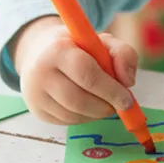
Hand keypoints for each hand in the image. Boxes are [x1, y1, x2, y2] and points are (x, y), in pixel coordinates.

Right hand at [12, 17, 139, 124]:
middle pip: (78, 100)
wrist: (39, 52)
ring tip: (105, 103)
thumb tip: (128, 82)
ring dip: (96, 114)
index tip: (127, 100)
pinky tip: (89, 107)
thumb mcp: (101, 41)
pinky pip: (67, 121)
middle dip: (105, 106)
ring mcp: (35, 94)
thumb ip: (123, 54)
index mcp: (58, 49)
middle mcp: (40, 72)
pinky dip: (85, 118)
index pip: (87, 74)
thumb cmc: (77, 46)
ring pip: (73, 114)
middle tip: (119, 106)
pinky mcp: (37, 110)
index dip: (110, 90)